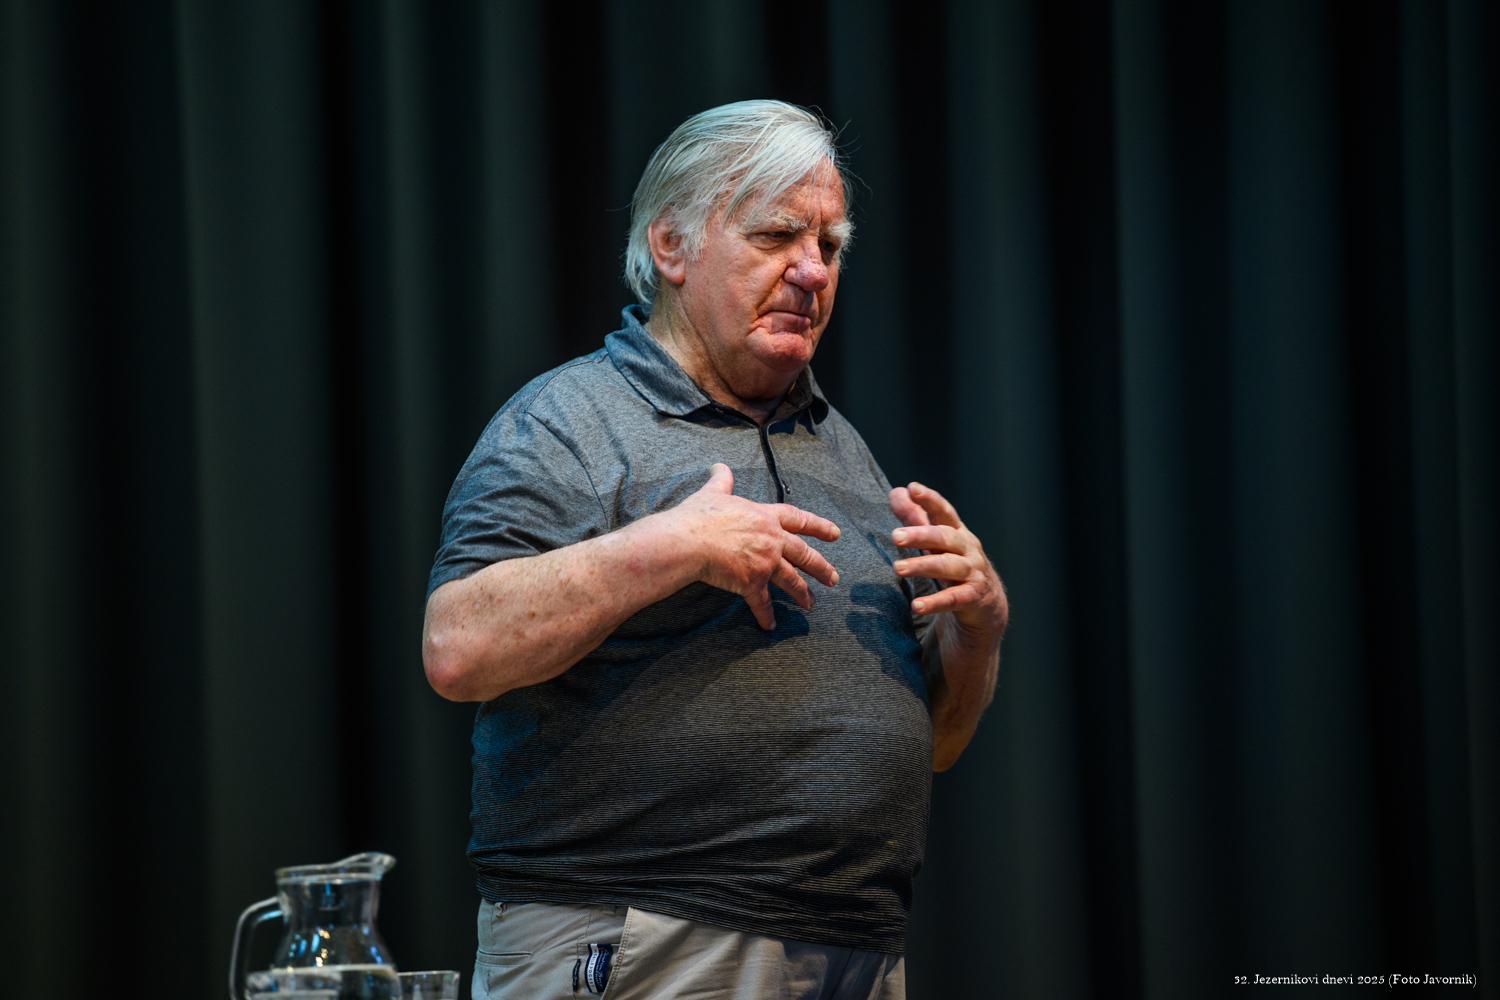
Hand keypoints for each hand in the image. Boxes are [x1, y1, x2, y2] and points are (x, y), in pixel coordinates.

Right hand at [664, 463, 840, 628]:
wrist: (688, 540)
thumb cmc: (700, 516)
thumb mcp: (713, 492)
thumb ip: (721, 480)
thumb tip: (718, 467)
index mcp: (766, 517)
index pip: (799, 519)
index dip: (819, 526)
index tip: (836, 534)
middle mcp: (771, 540)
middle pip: (803, 554)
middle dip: (821, 567)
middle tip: (833, 578)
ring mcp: (764, 562)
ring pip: (791, 580)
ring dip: (802, 593)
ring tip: (811, 604)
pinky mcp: (751, 583)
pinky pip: (762, 603)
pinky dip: (766, 615)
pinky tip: (771, 625)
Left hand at [889, 482, 1006, 635]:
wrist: (987, 605)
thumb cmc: (956, 565)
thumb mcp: (938, 542)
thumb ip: (916, 518)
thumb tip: (896, 492)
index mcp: (957, 532)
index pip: (943, 512)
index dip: (930, 500)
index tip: (913, 489)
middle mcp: (967, 549)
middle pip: (944, 537)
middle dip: (920, 535)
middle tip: (895, 536)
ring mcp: (973, 573)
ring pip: (947, 566)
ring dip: (921, 566)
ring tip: (897, 568)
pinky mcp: (973, 598)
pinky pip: (953, 599)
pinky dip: (935, 602)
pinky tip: (916, 605)